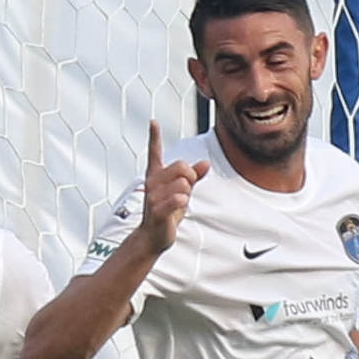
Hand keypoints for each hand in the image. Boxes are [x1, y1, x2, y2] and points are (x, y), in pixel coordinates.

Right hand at [135, 120, 210, 256]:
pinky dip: (182, 202)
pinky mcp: (156, 209)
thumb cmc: (167, 213)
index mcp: (155, 175)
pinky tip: (177, 208)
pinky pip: (179, 198)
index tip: (153, 121)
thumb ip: (194, 177)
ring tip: (176, 205)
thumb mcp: (183, 192)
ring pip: (184, 184)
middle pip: (182, 166)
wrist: (153, 237)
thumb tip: (206, 163)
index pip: (155, 152)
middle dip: (191, 178)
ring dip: (186, 196)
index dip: (154, 137)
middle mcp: (151, 182)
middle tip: (184, 193)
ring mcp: (152, 195)